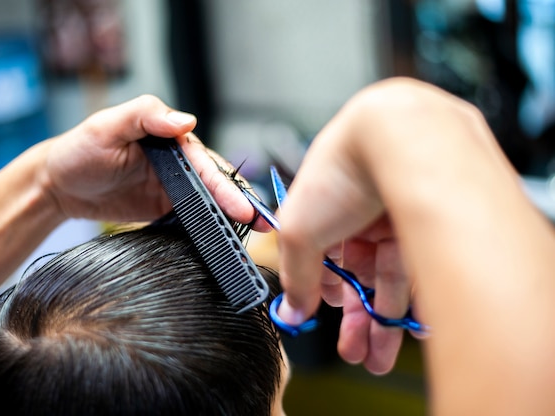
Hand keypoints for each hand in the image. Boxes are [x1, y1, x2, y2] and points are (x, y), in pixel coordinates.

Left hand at [43, 95, 262, 226]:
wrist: (59, 186)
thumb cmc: (80, 149)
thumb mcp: (107, 125)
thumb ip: (145, 116)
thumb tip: (187, 121)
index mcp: (171, 140)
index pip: (205, 163)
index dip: (225, 186)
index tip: (242, 207)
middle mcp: (178, 165)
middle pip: (216, 184)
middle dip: (242, 203)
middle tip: (265, 223)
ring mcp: (174, 190)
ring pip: (210, 203)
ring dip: (232, 218)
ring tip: (257, 235)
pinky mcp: (166, 210)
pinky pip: (192, 220)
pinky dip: (211, 230)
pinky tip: (225, 242)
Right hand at [275, 78, 471, 373]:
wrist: (398, 137)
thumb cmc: (343, 168)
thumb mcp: (300, 230)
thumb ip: (296, 274)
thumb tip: (291, 309)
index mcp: (325, 209)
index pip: (322, 259)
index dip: (320, 292)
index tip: (321, 317)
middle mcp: (361, 214)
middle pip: (357, 275)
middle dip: (353, 319)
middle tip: (355, 352)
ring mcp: (395, 219)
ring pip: (388, 279)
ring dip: (381, 320)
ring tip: (378, 356)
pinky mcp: (428, 225)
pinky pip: (418, 271)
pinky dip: (412, 300)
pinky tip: (406, 330)